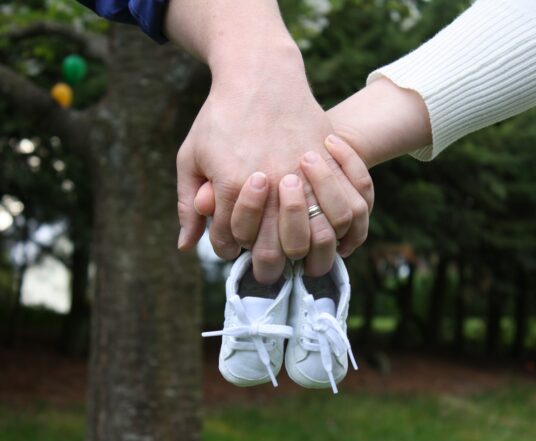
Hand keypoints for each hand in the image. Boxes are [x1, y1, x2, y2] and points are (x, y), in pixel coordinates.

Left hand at [176, 42, 346, 282]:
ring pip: (316, 236)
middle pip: (274, 250)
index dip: (226, 249)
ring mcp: (305, 173)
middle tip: (266, 269)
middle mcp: (272, 184)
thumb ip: (187, 204)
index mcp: (232, 184)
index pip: (229, 240)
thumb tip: (187, 247)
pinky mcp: (329, 162)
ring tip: (299, 254)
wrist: (260, 76)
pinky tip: (327, 228)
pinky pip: (348, 207)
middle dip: (266, 267)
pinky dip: (343, 227)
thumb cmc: (220, 116)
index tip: (229, 245)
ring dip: (306, 252)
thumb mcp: (191, 156)